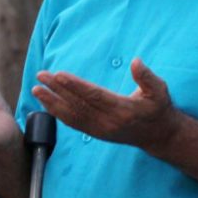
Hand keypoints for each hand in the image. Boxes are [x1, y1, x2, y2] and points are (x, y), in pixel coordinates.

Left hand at [32, 58, 180, 148]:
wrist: (159, 136)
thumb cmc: (158, 108)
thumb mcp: (160, 90)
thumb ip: (147, 77)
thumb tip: (135, 62)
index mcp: (124, 110)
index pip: (94, 96)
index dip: (75, 85)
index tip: (59, 75)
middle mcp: (109, 123)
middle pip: (79, 105)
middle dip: (58, 90)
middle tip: (41, 76)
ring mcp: (101, 130)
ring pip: (72, 116)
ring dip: (53, 102)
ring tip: (37, 89)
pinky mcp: (96, 134)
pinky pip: (74, 123)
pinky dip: (58, 113)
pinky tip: (47, 103)